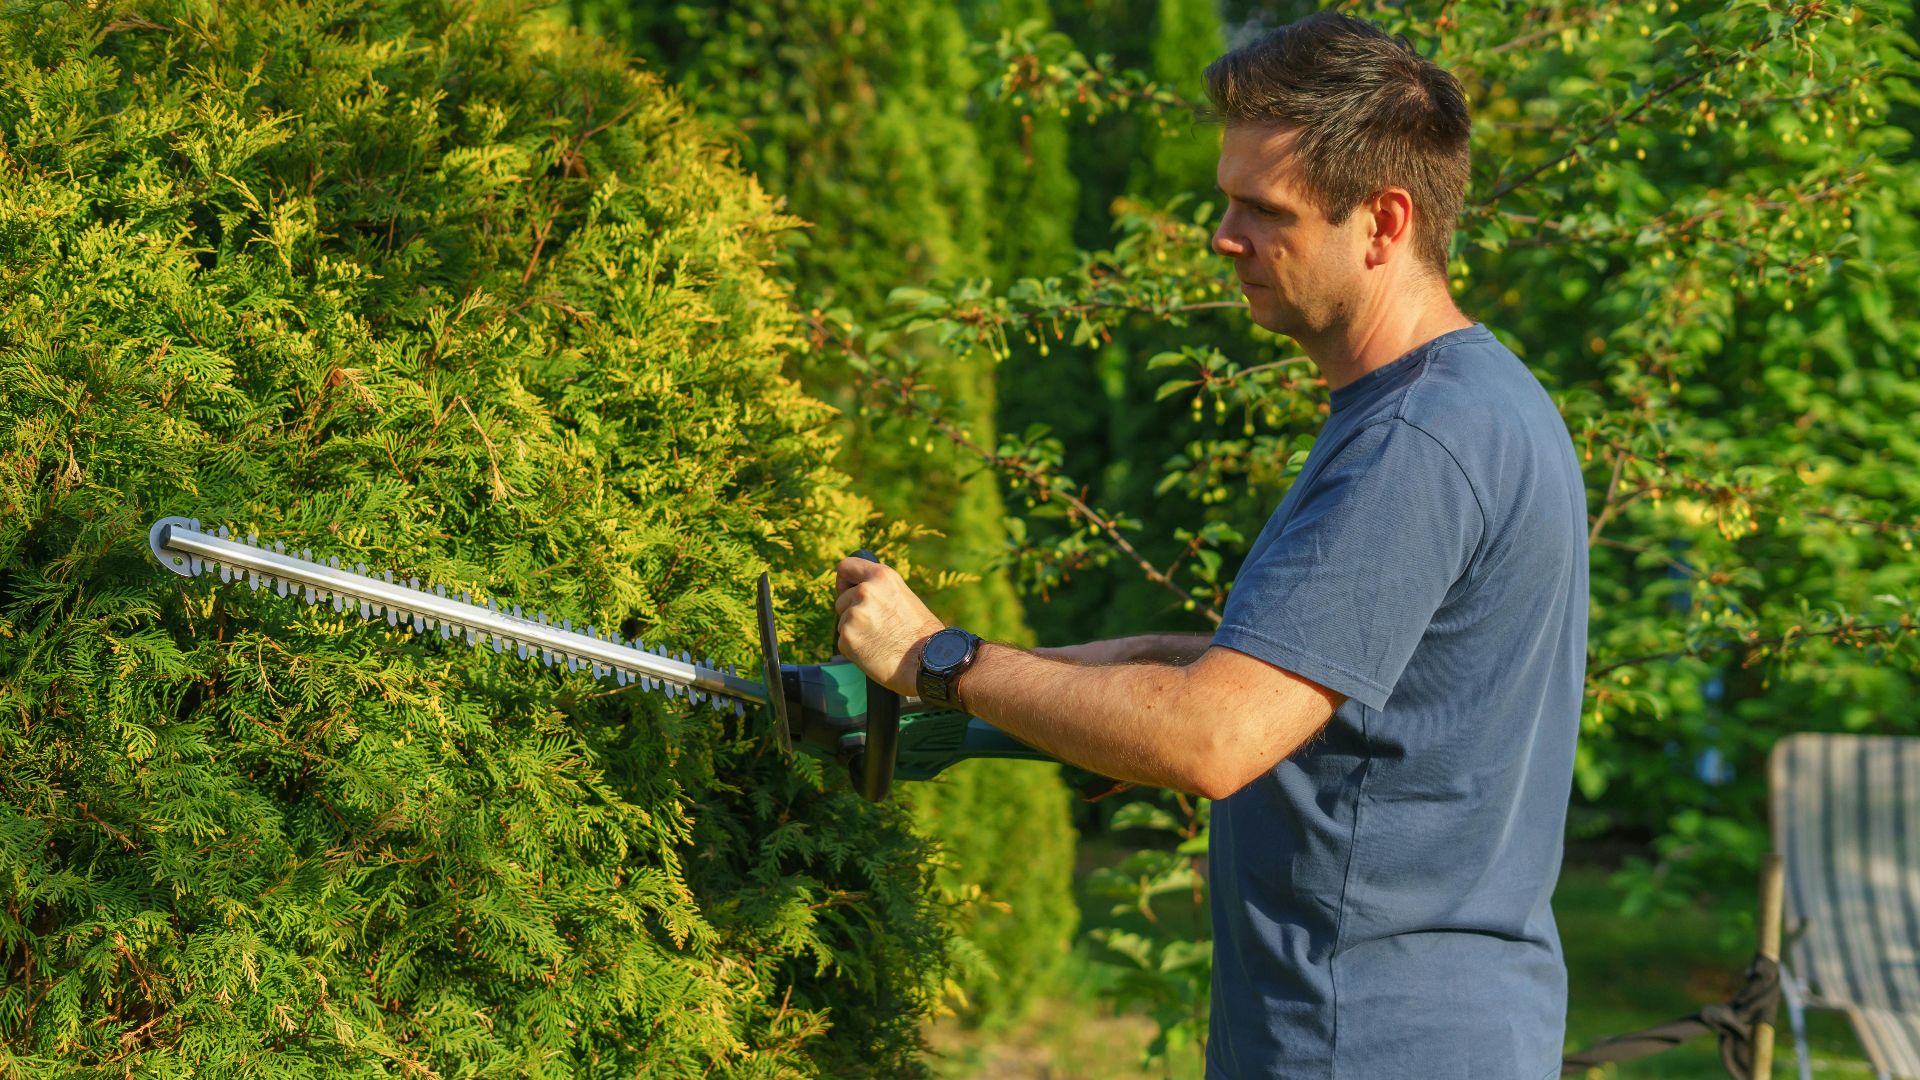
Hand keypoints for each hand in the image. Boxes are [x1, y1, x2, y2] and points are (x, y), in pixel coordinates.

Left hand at [834, 557, 944, 696]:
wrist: (927, 662)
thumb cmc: (921, 633)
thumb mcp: (903, 597)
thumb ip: (879, 590)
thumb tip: (856, 591)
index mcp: (881, 576)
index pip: (845, 566)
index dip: (845, 581)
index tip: (848, 590)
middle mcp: (865, 591)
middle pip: (841, 599)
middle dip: (852, 611)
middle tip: (876, 626)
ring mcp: (854, 615)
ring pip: (843, 621)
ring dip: (855, 631)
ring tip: (880, 640)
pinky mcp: (847, 638)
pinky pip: (844, 641)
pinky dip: (855, 648)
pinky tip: (875, 651)